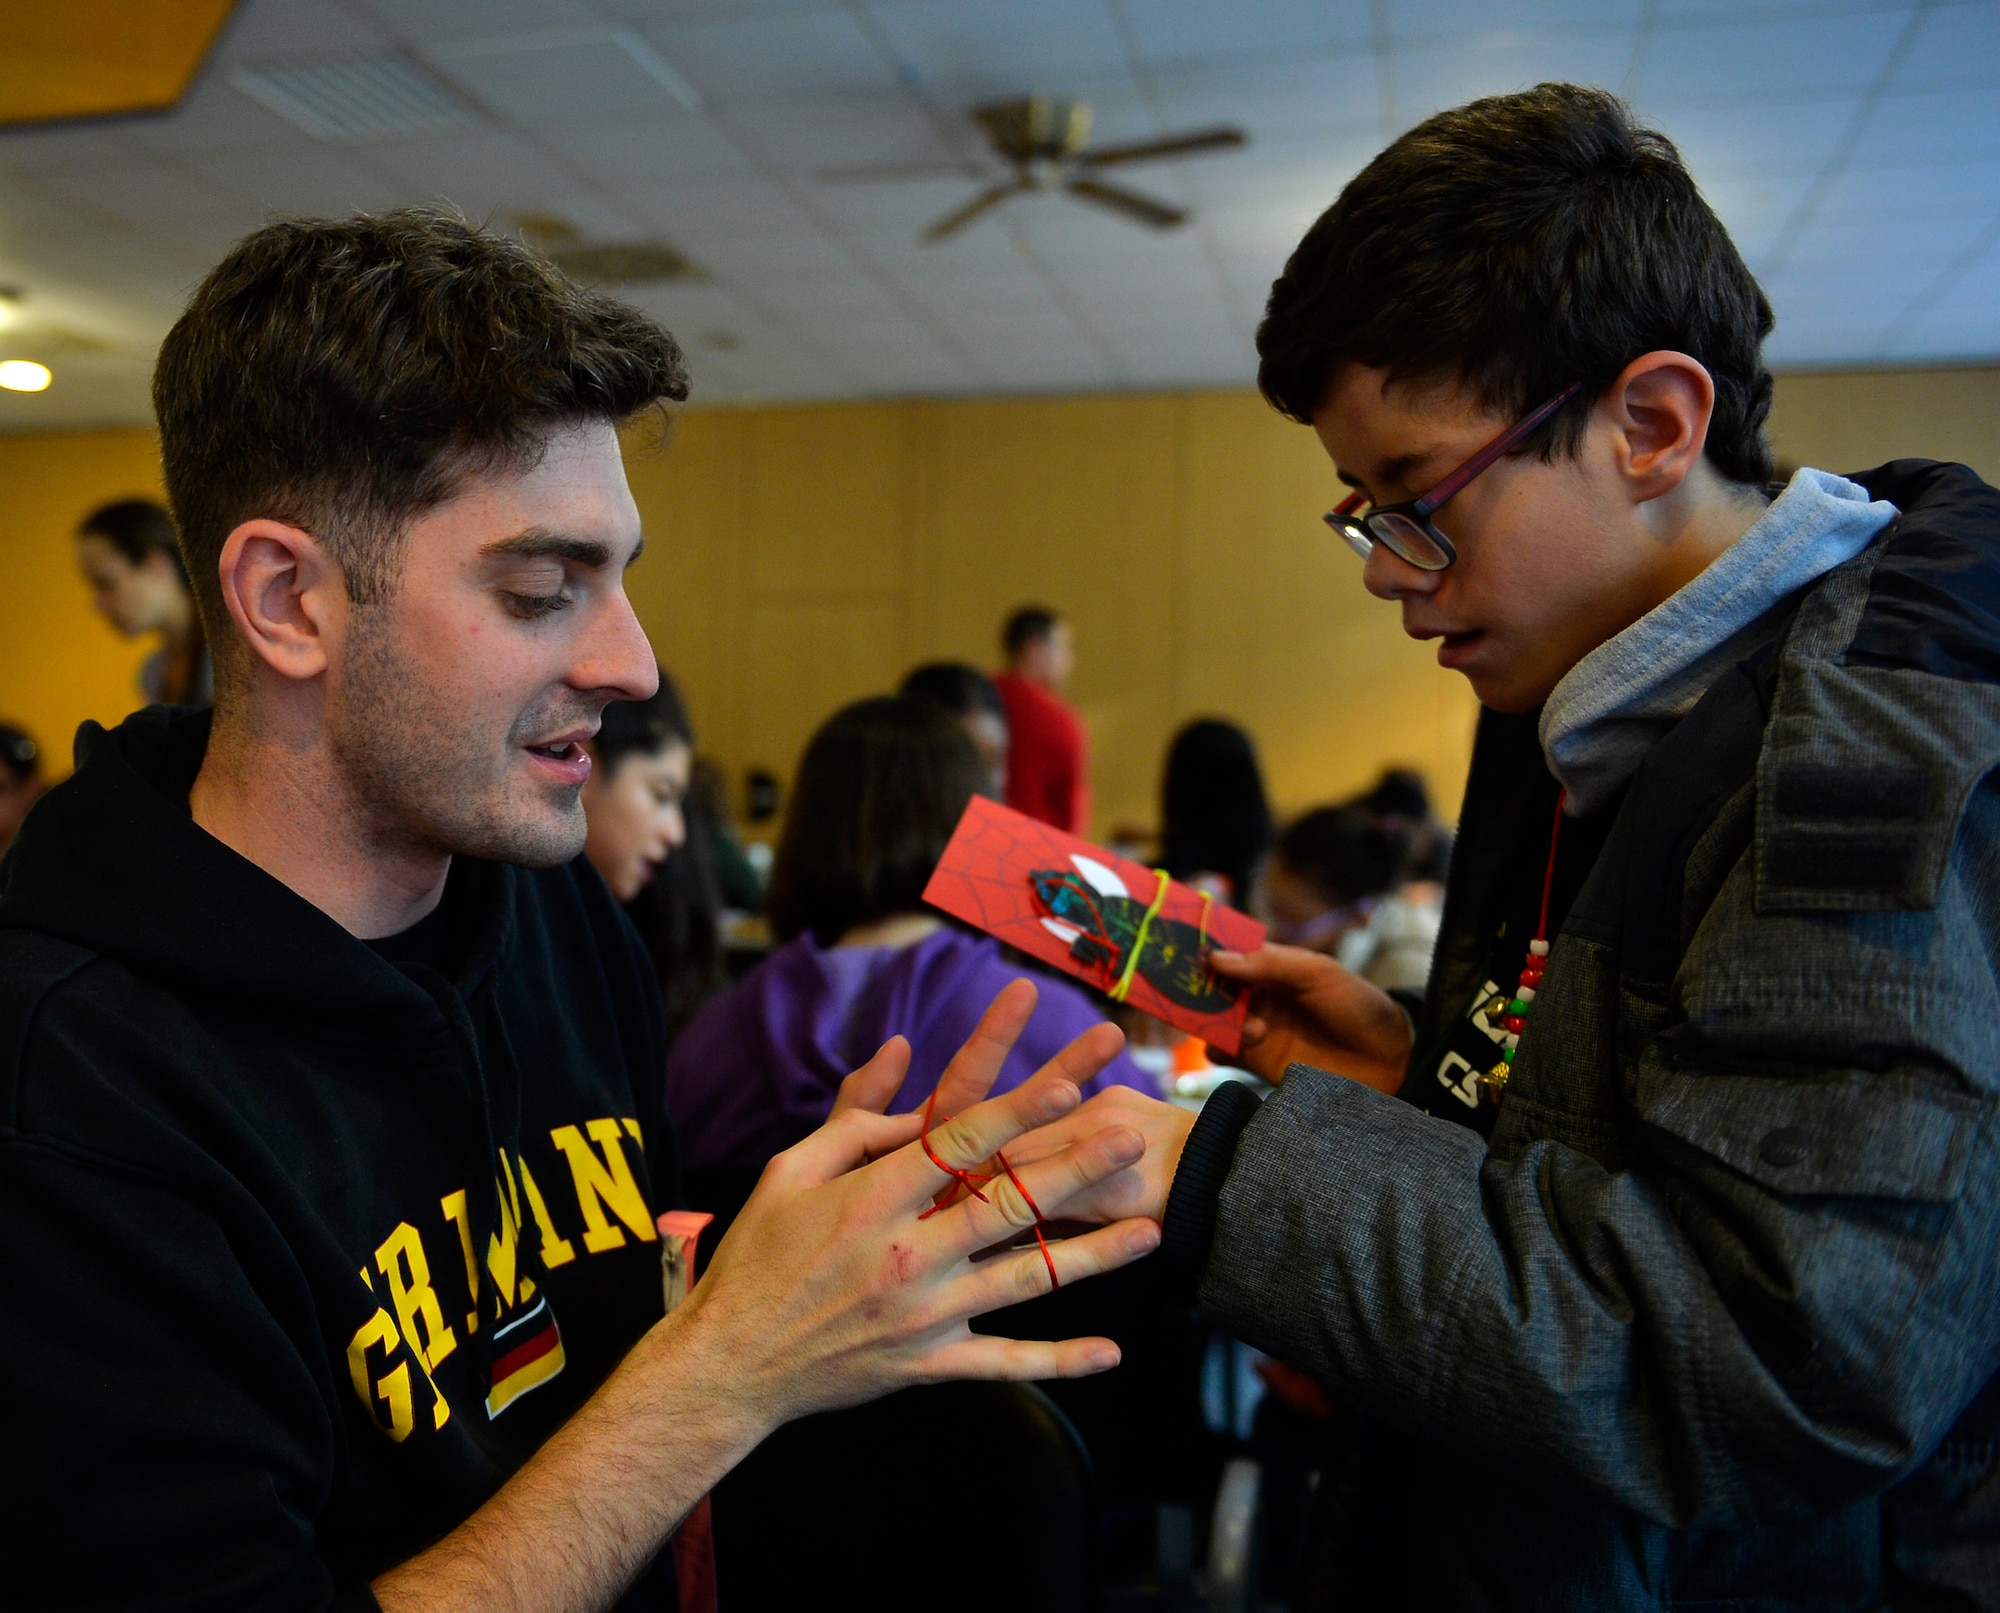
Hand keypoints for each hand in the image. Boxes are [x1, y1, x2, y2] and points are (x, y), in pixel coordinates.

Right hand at [373, 986, 1157, 1611]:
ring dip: (1092, 1257)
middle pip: (1008, 1204)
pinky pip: (1004, 1364)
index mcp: (871, 1200)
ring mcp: (923, 1316)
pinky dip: (1059, 1362)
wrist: (729, 1365)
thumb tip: (906, 1053)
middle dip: (1075, 1168)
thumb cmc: (758, 1255)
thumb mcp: (789, 1170)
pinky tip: (1112, 1351)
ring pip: (1025, 1282)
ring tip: (1152, 1231)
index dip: (1018, 1109)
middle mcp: (906, 1256)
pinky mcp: (929, 1365)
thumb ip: (855, 1114)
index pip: (958, 1143)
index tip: (1069, 1083)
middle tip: (1131, 1135)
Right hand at [1207, 944, 1410, 1090]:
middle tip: (1191, 989)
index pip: (1227, 952)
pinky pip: (1220, 1053)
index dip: (1204, 947)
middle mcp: (1256, 996)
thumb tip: (1216, 957)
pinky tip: (1246, 1044)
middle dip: (1197, 986)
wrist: (1388, 1060)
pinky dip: (1219, 1047)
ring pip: (1209, 1019)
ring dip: (1215, 1019)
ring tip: (1253, 1029)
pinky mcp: (1255, 1062)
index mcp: (1270, 967)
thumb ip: (1269, 962)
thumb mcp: (1318, 972)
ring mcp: (1254, 1029)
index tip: (1183, 945)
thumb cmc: (1357, 1005)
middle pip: (1210, 987)